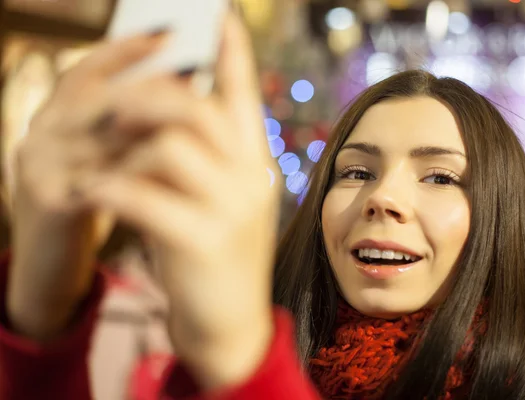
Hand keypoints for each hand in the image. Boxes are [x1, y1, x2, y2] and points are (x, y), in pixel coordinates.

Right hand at [6, 31, 192, 340]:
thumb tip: (188, 91)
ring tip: (198, 126)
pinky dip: (139, 174)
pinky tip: (173, 172)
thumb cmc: (93, 203)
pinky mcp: (47, 203)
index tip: (172, 34)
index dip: (128, 49)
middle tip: (199, 81)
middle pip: (99, 97)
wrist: (51, 266)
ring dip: (153, 130)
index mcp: (57, 117)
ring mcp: (38, 166)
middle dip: (152, 88)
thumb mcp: (105, 158)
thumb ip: (130, 127)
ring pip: (102, 135)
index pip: (90, 69)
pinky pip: (99, 179)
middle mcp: (40, 133)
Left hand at [78, 13, 280, 388]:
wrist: (231, 320)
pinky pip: (142, 192)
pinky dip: (108, 187)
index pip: (244, 95)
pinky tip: (93, 194)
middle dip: (143, 98)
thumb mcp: (221, 198)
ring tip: (103, 169)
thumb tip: (167, 111)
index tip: (220, 13)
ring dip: (123, 151)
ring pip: (168, 143)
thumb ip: (207, 156)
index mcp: (254, 162)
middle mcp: (250, 177)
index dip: (232, 52)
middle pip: (194, 107)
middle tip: (111, 109)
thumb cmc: (215, 252)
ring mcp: (231, 208)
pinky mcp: (201, 240)